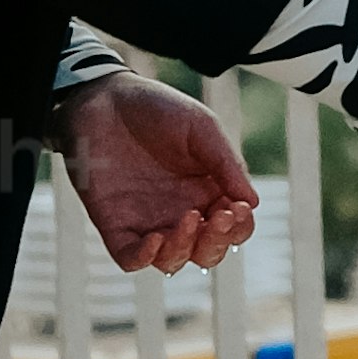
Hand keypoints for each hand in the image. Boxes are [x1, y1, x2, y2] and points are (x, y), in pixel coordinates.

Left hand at [55, 77, 257, 273]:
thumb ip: (226, 163)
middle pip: (207, 252)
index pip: (233, 227)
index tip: (236, 208)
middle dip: (216, 243)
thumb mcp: (201, 128)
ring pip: (172, 261)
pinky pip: (131, 258)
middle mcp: (180, 213)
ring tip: (188, 218)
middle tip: (216, 218)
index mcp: (208, 192)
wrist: (105, 97)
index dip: (240, 226)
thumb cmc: (157, 109)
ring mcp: (148, 221)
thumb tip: (253, 203)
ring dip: (184, 249)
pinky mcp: (115, 224)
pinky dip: (144, 257)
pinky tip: (154, 239)